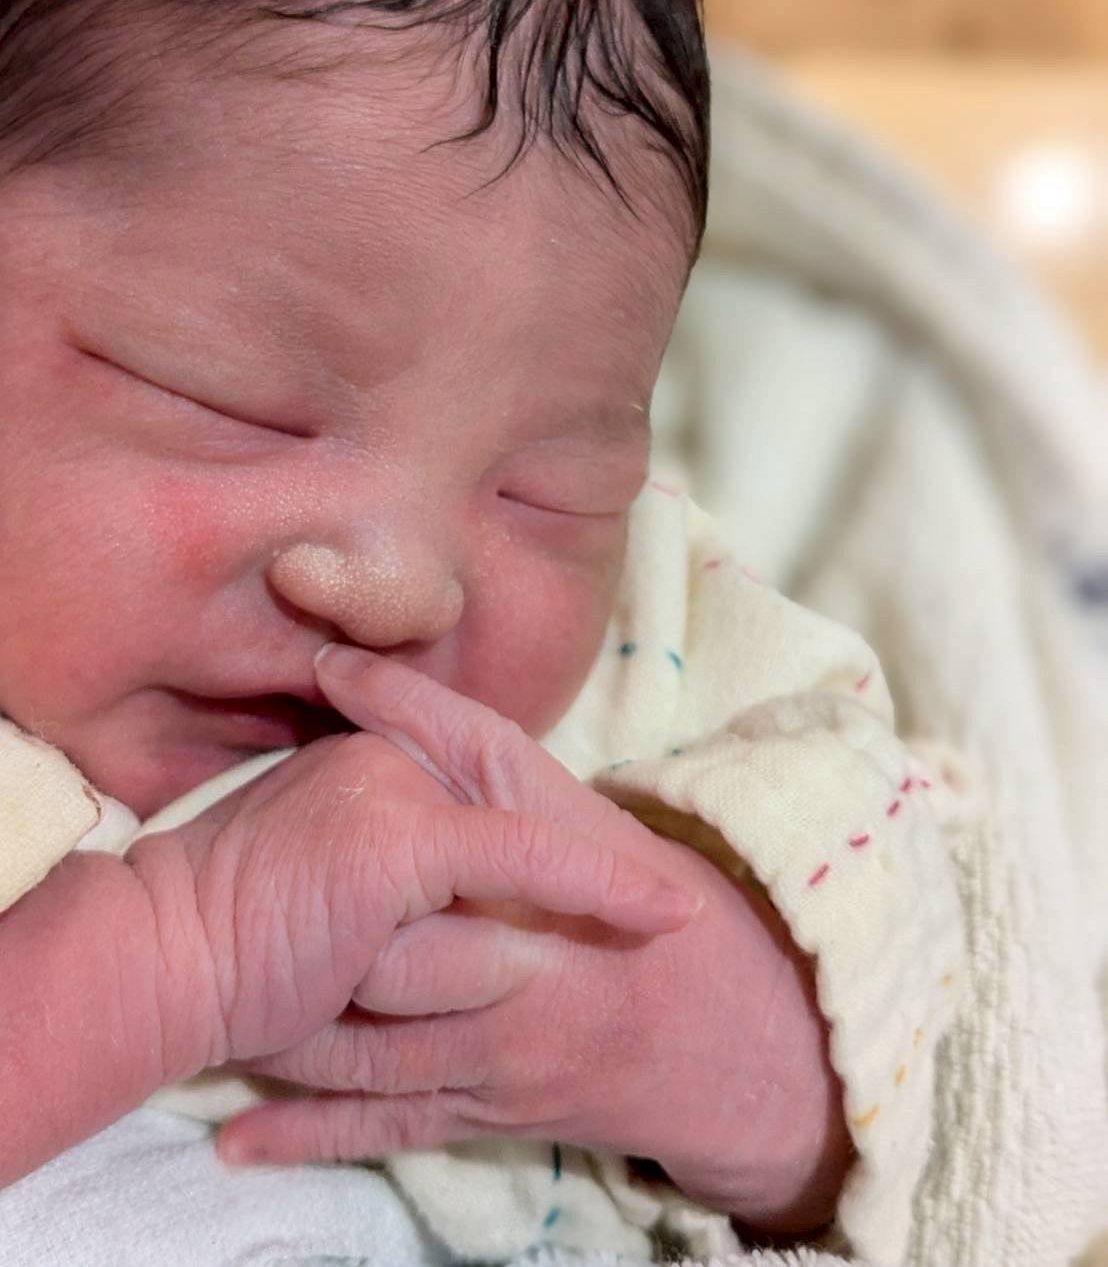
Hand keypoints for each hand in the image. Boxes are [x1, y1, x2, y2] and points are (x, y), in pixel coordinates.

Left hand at [215, 653, 851, 1235]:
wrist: (729, 1032)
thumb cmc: (646, 900)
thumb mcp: (568, 804)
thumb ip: (454, 734)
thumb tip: (344, 668)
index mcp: (551, 888)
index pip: (455, 834)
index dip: (360, 793)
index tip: (281, 778)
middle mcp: (529, 984)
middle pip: (392, 971)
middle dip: (318, 956)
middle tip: (238, 933)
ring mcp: (504, 1063)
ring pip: (373, 1060)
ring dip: (288, 1047)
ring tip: (213, 1026)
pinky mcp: (491, 1118)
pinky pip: (390, 1132)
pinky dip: (311, 1138)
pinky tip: (241, 1141)